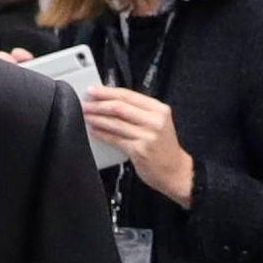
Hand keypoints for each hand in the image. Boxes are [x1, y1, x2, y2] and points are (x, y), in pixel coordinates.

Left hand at [78, 83, 189, 201]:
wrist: (177, 172)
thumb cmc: (165, 149)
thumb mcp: (159, 123)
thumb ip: (140, 112)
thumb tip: (113, 102)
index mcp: (159, 110)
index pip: (129, 95)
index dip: (108, 92)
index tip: (94, 90)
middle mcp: (154, 121)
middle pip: (120, 107)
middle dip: (98, 104)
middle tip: (85, 103)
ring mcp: (147, 136)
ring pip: (115, 123)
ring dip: (97, 118)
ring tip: (86, 115)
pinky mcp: (139, 150)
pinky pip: (115, 139)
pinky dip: (102, 134)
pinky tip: (94, 130)